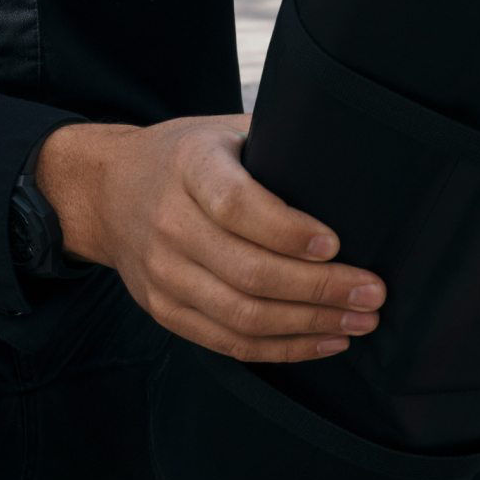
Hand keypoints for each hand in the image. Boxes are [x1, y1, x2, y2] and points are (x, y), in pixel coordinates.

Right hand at [35, 114, 383, 362]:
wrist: (107, 191)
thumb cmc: (185, 158)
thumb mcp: (223, 130)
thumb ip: (278, 143)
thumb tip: (357, 166)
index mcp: (189, 166)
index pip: (235, 205)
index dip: (286, 230)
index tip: (334, 244)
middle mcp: (169, 222)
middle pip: (248, 272)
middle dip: (320, 289)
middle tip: (372, 293)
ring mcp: (162, 272)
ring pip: (242, 316)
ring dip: (309, 325)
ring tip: (359, 323)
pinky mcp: (163, 309)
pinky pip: (228, 342)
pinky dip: (282, 349)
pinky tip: (324, 341)